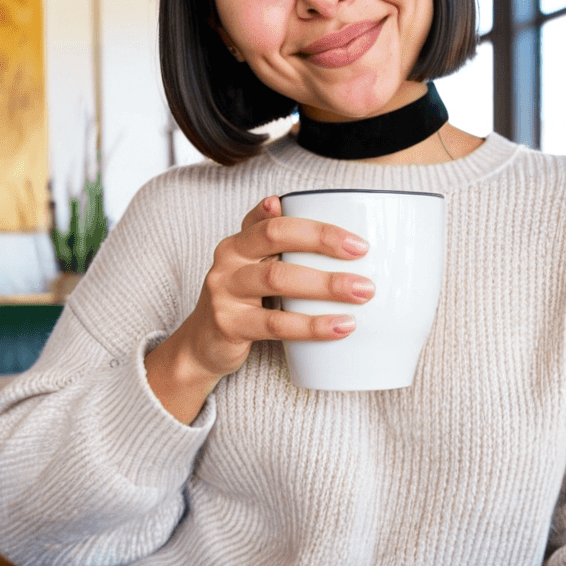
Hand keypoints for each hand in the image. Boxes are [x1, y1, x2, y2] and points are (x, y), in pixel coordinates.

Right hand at [148, 194, 373, 403]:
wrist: (203, 347)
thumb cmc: (243, 305)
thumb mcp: (258, 272)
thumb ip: (285, 255)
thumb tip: (339, 241)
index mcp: (240, 241)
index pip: (277, 218)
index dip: (317, 225)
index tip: (357, 240)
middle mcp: (228, 259)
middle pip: (276, 236)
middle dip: (323, 241)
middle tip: (362, 254)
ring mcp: (225, 291)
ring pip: (278, 278)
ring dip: (325, 284)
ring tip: (361, 292)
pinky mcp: (229, 324)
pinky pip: (275, 323)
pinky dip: (312, 325)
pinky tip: (340, 326)